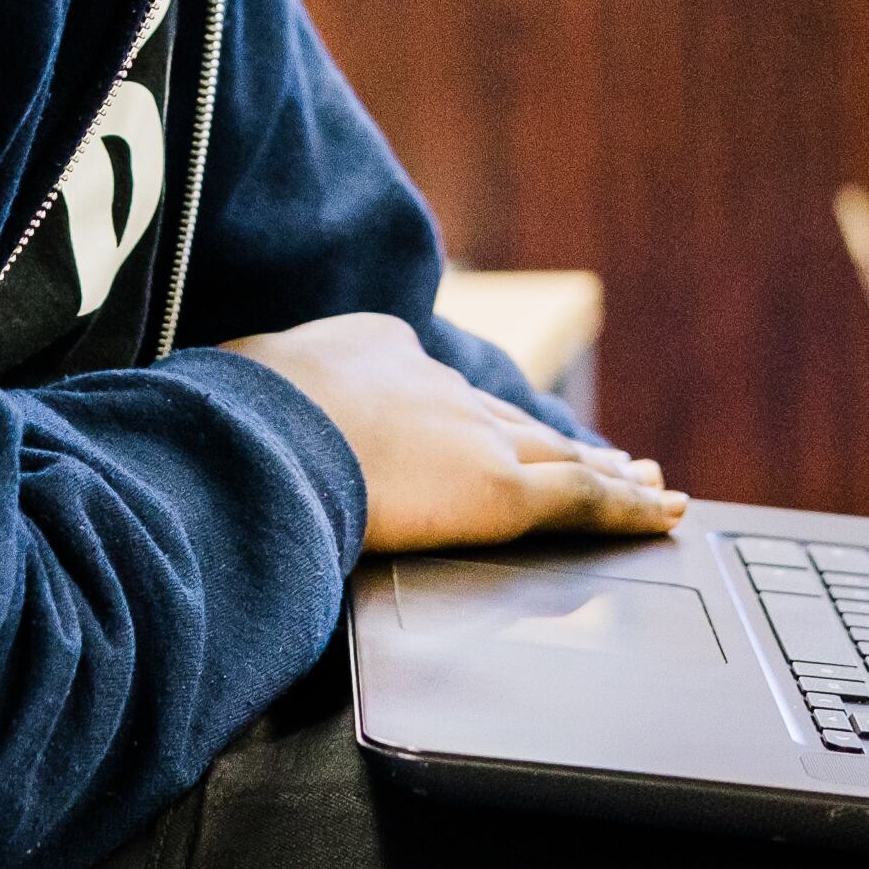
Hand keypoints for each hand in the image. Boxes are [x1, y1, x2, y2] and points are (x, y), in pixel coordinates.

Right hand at [227, 312, 684, 551]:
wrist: (260, 430)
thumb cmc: (224, 423)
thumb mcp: (231, 402)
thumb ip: (244, 417)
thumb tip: (204, 433)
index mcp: (374, 354)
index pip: (436, 394)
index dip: (468, 417)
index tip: (482, 427)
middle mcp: (437, 389)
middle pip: (512, 422)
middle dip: (555, 444)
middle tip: (606, 453)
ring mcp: (474, 437)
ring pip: (560, 458)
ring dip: (608, 473)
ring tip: (646, 480)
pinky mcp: (500, 491)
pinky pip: (581, 503)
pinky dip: (627, 510)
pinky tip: (664, 514)